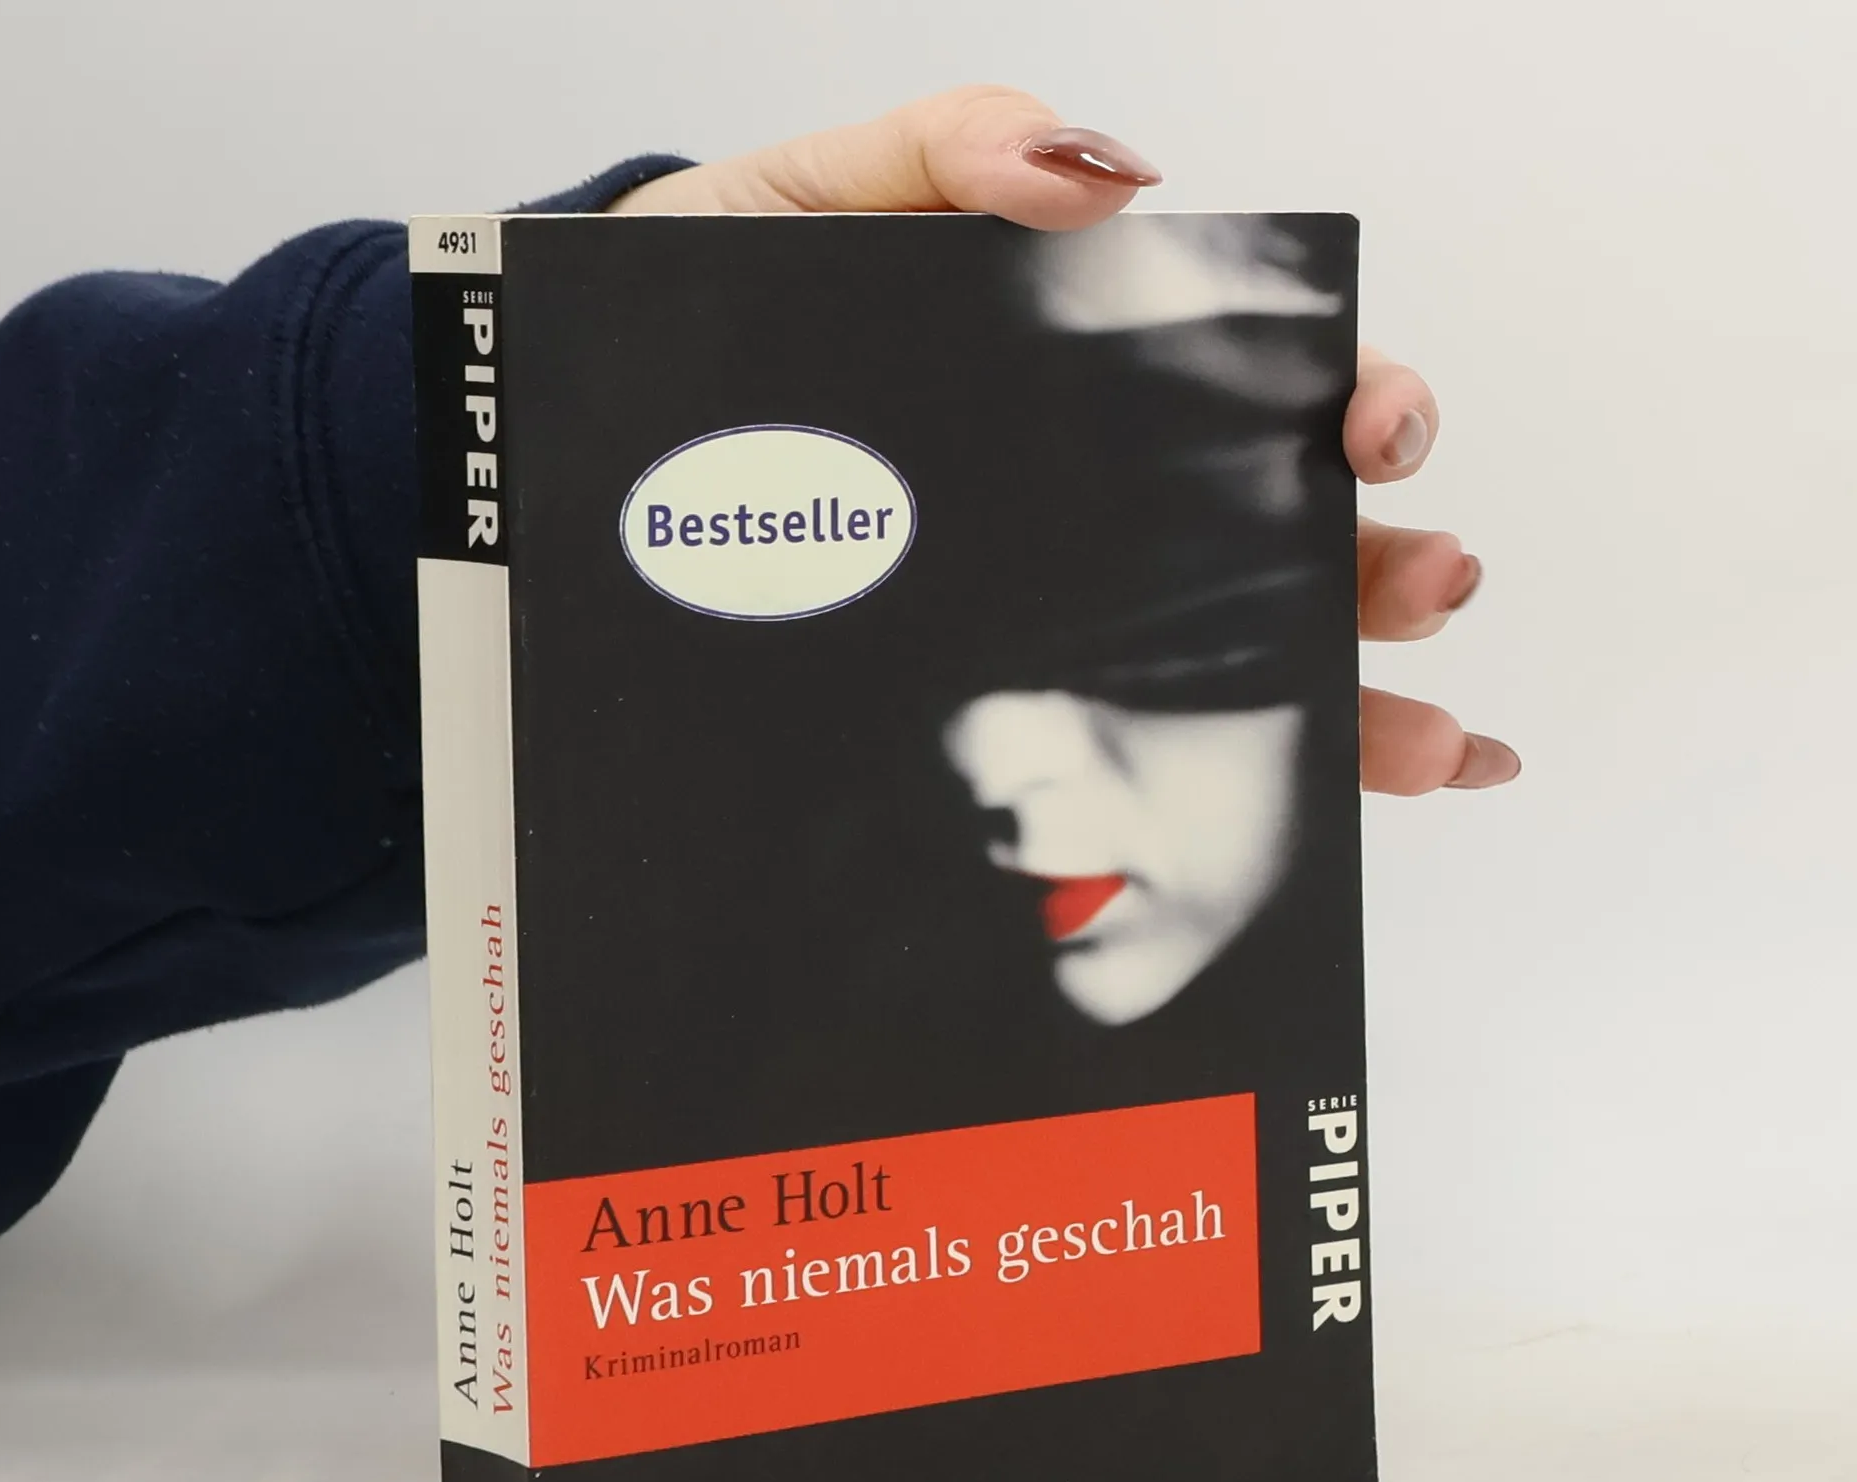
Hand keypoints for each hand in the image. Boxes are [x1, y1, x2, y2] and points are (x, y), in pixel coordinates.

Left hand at [615, 87, 1516, 796]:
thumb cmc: (679, 332)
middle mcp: (1084, 517)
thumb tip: (1108, 175)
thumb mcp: (793, 207)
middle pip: (1274, 545)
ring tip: (1431, 742)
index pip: (1247, 395)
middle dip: (1378, 566)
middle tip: (1427, 578)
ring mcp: (1043, 630)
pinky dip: (1245, 802)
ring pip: (1237, 673)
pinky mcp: (983, 724)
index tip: (1376, 426)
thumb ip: (941, 155)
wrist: (555, 468)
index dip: (1341, 404)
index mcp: (1069, 385)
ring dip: (1359, 705)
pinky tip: (1345, 821)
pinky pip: (1127, 775)